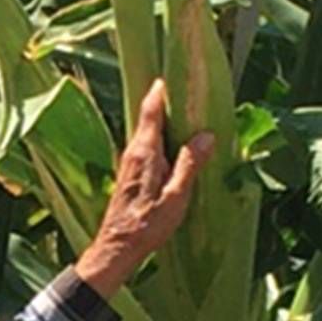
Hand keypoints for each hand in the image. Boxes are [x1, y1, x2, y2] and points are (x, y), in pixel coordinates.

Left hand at [75, 78, 214, 297]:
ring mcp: (129, 163)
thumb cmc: (146, 226)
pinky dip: (163, 137)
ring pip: (149, 131)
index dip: (162, 89)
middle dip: (168, 100)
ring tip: (190, 110)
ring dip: (167, 119)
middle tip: (190, 86)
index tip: (176, 71)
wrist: (116, 249)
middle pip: (150, 117)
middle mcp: (133, 152)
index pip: (151, 109)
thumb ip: (189, 165)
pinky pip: (148, 146)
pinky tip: (177, 142)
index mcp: (144, 152)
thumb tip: (205, 135)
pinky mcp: (130, 174)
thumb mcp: (176, 198)